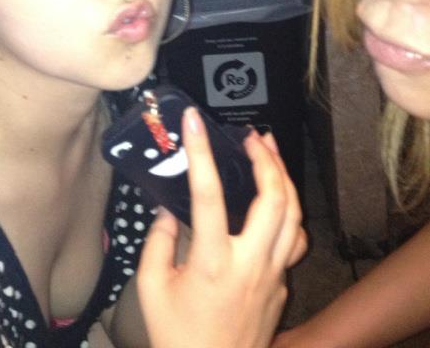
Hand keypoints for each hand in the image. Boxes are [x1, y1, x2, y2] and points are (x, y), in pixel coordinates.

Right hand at [137, 107, 306, 347]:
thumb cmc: (177, 336)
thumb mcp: (151, 288)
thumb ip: (157, 241)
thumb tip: (167, 209)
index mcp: (212, 262)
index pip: (209, 194)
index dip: (201, 152)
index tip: (193, 120)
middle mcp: (250, 264)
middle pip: (274, 198)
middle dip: (267, 158)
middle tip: (251, 134)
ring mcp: (273, 276)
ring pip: (295, 215)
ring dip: (284, 177)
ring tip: (269, 150)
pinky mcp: (281, 286)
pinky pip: (294, 240)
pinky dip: (288, 213)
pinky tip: (277, 200)